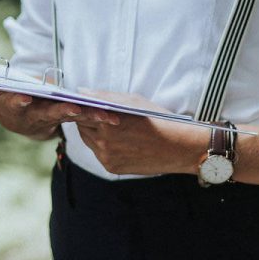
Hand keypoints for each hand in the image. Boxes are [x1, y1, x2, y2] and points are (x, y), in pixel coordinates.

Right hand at [0, 80, 112, 141]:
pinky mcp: (72, 115)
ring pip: (73, 115)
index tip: (23, 97)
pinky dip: (100, 115)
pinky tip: (115, 115)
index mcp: (16, 106)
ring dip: (89, 116)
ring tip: (106, 115)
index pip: (15, 102)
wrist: (27, 120)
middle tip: (72, 107)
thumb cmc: (5, 98)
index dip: (19, 100)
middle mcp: (36, 114)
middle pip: (48, 112)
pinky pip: (86, 115)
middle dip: (60, 110)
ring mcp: (55, 116)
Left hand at [73, 90, 199, 175]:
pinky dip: (103, 146)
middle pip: (82, 128)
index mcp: (107, 122)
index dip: (83, 108)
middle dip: (86, 120)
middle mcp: (103, 141)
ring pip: (89, 142)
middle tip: (96, 113)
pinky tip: (117, 140)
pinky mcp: (112, 168)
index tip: (86, 104)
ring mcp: (107, 157)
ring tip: (108, 126)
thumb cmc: (157, 120)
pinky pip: (99, 154)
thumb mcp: (132, 101)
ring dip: (93, 133)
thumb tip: (83, 92)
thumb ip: (105, 96)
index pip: (81, 113)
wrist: (177, 147)